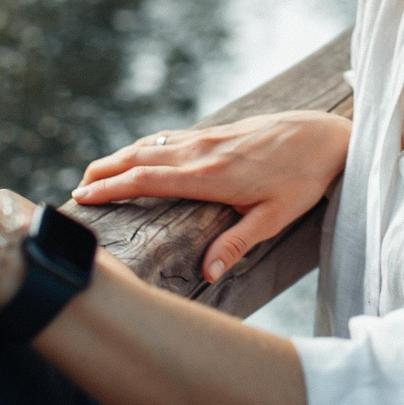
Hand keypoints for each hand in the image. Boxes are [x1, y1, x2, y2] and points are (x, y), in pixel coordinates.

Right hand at [74, 110, 351, 282]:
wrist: (327, 134)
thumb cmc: (304, 179)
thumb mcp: (275, 216)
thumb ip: (238, 243)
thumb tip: (207, 273)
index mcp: (211, 176)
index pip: (149, 181)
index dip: (112, 188)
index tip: (84, 195)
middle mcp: (203, 152)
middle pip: (141, 158)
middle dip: (105, 171)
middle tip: (76, 187)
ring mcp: (209, 137)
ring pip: (154, 145)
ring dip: (122, 156)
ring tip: (97, 171)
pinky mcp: (218, 131)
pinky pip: (172, 137)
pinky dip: (147, 146)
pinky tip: (141, 153)